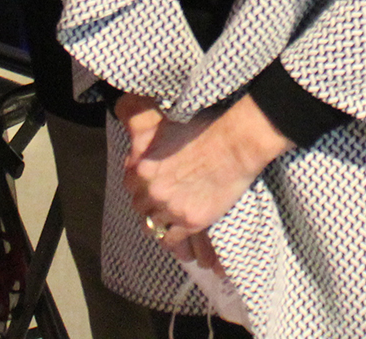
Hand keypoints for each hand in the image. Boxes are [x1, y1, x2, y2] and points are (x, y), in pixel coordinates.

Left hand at [120, 93, 291, 244]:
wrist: (235, 143)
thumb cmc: (205, 128)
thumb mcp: (165, 126)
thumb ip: (144, 138)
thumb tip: (129, 124)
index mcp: (143, 166)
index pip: (130, 184)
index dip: (141, 185)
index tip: (151, 186)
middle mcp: (152, 189)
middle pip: (140, 206)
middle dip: (150, 204)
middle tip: (164, 202)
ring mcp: (170, 207)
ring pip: (153, 225)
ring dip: (160, 223)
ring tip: (169, 223)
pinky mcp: (190, 221)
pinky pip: (171, 240)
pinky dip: (174, 241)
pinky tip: (179, 237)